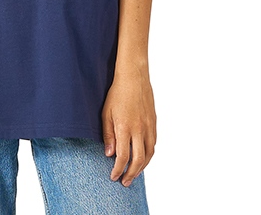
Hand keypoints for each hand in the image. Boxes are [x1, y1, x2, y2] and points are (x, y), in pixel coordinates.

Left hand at [100, 67, 156, 186]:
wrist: (134, 77)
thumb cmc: (117, 94)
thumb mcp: (106, 113)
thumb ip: (108, 135)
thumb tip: (109, 154)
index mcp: (125, 127)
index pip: (123, 156)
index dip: (118, 169)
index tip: (113, 177)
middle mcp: (139, 129)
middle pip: (138, 159)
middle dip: (131, 174)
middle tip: (125, 182)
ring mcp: (148, 126)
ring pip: (149, 154)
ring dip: (141, 167)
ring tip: (134, 174)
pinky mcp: (154, 123)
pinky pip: (153, 144)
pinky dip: (148, 155)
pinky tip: (143, 159)